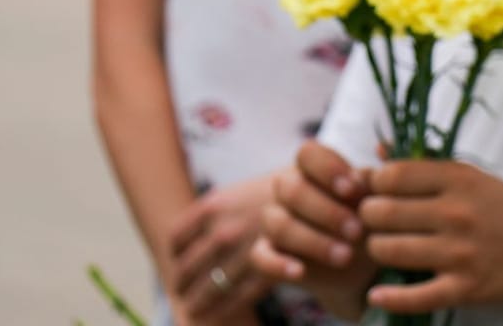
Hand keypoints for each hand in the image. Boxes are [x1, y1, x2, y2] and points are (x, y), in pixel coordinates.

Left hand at [165, 174, 274, 322]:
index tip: (176, 262)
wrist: (327, 188)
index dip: (174, 255)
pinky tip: (217, 316)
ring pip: (208, 288)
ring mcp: (243, 251)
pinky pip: (236, 297)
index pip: (177, 240)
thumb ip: (217, 211)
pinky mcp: (265, 269)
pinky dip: (223, 309)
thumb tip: (187, 240)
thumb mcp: (245, 191)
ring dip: (196, 303)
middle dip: (181, 284)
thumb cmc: (286, 188)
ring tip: (193, 310)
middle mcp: (223, 229)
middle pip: (186, 268)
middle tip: (180, 292)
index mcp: (213, 206)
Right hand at [248, 141, 373, 319]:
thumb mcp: (378, 196)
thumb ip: (378, 175)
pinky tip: (300, 272)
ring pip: (279, 224)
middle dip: (327, 211)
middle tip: (357, 230)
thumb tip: (384, 148)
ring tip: (345, 256)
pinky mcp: (267, 253)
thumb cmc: (369, 217)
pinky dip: (278, 264)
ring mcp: (274, 221)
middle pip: (293, 190)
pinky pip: (260, 256)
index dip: (328, 169)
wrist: (360, 262)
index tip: (355, 189)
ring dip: (313, 241)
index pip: (308, 153)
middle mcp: (288, 190)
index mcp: (314, 167)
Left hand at [358, 159, 502, 314]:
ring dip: (377, 250)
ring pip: (388, 250)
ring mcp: (460, 253)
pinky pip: (412, 296)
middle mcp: (458, 213)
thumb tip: (374, 157)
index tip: (376, 191)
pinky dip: (388, 296)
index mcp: (462, 179)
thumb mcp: (475, 179)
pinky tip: (378, 292)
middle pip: (381, 212)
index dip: (373, 183)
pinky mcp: (464, 288)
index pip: (393, 175)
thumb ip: (427, 169)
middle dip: (368, 217)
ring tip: (385, 248)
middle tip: (374, 222)